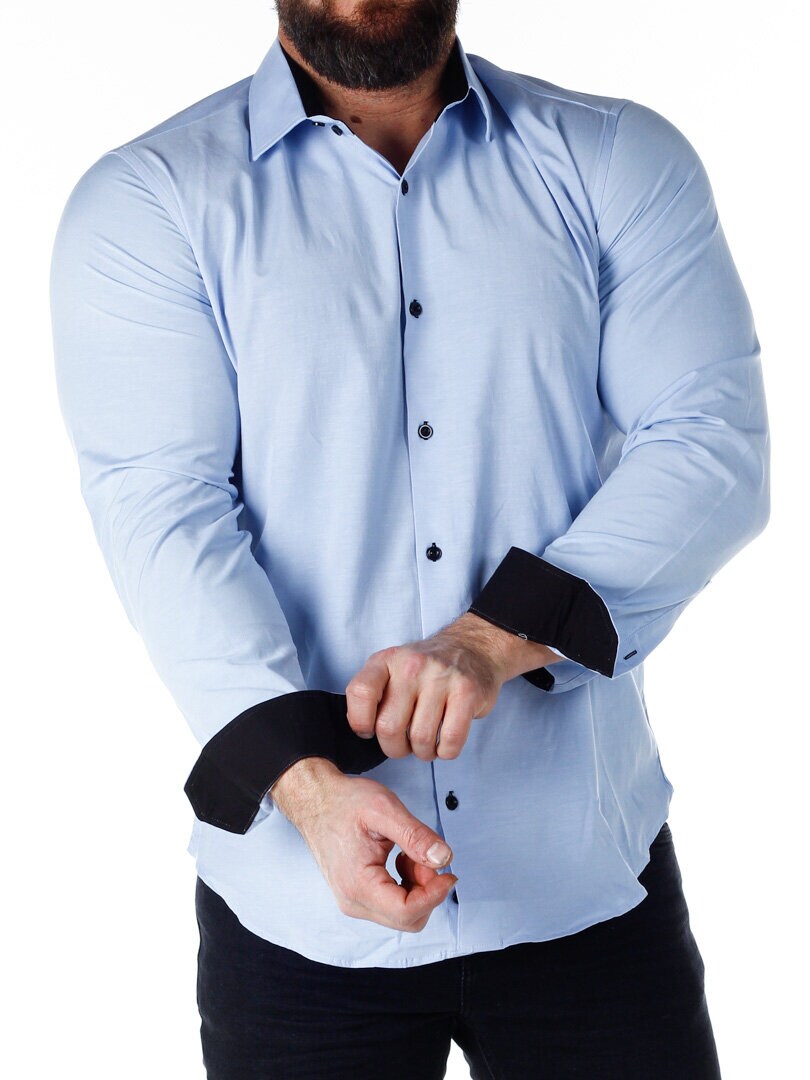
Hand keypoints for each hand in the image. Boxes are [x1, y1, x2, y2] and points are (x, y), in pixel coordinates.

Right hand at [270, 758, 457, 931]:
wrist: (316, 801)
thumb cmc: (344, 803)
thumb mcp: (384, 809)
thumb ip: (416, 836)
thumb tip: (444, 859)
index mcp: (358, 885)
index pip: (407, 912)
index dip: (435, 895)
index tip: (448, 873)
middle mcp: (354, 902)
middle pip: (407, 919)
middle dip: (427, 890)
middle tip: (425, 856)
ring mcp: (354, 902)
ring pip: (403, 914)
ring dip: (418, 887)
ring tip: (409, 853)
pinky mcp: (358, 896)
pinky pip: (393, 905)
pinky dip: (407, 885)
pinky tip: (401, 859)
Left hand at [345, 612, 560, 760]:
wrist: (473, 647)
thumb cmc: (426, 669)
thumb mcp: (391, 668)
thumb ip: (373, 694)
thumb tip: (363, 732)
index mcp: (386, 660)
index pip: (360, 693)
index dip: (360, 722)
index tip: (370, 731)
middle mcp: (411, 665)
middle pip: (389, 727)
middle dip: (395, 748)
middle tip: (404, 746)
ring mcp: (441, 678)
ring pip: (420, 738)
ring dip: (423, 752)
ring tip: (426, 745)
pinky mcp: (467, 692)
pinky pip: (450, 739)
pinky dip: (446, 752)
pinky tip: (445, 744)